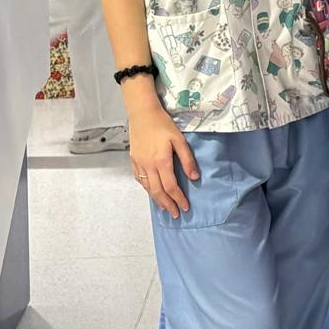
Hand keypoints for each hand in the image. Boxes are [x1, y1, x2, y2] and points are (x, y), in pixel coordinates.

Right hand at [128, 101, 200, 217]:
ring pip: (147, 188)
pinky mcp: (133, 161)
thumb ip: (187, 159)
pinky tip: (152, 192)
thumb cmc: (163, 124)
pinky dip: (147, 189)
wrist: (142, 114)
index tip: (185, 207)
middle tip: (175, 214)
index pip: (171, 186)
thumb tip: (194, 178)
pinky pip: (140, 180)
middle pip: (158, 191)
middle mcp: (148, 166)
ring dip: (156, 199)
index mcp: (161, 161)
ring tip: (165, 207)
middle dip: (167, 204)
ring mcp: (139, 164)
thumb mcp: (180, 140)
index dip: (178, 199)